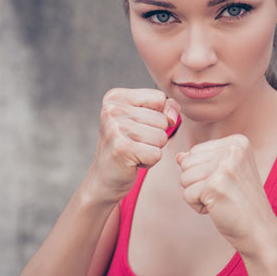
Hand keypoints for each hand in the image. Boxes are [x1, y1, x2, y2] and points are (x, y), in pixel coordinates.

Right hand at [86, 88, 180, 204]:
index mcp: (116, 97)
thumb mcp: (144, 119)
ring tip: (133, 152)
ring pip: (161, 137)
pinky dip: (149, 162)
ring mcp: (116, 129)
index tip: (137, 127)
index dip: (158, 116)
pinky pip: (157, 154)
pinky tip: (132, 162)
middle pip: (162, 119)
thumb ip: (165, 108)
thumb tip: (172, 116)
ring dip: (152, 149)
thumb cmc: (127, 146)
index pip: (159, 98)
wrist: (104, 178)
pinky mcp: (122, 149)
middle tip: (133, 143)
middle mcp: (112, 109)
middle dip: (154, 135)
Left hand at [176, 134, 276, 256]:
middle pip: (186, 163)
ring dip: (197, 195)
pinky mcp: (215, 185)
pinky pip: (186, 194)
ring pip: (183, 178)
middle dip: (197, 183)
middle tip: (223, 193)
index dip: (203, 172)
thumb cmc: (241, 203)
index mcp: (237, 142)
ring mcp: (224, 167)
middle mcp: (233, 150)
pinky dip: (198, 206)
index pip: (195, 151)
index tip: (226, 183)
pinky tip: (218, 208)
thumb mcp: (224, 175)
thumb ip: (201, 161)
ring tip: (221, 200)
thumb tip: (178, 156)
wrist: (260, 230)